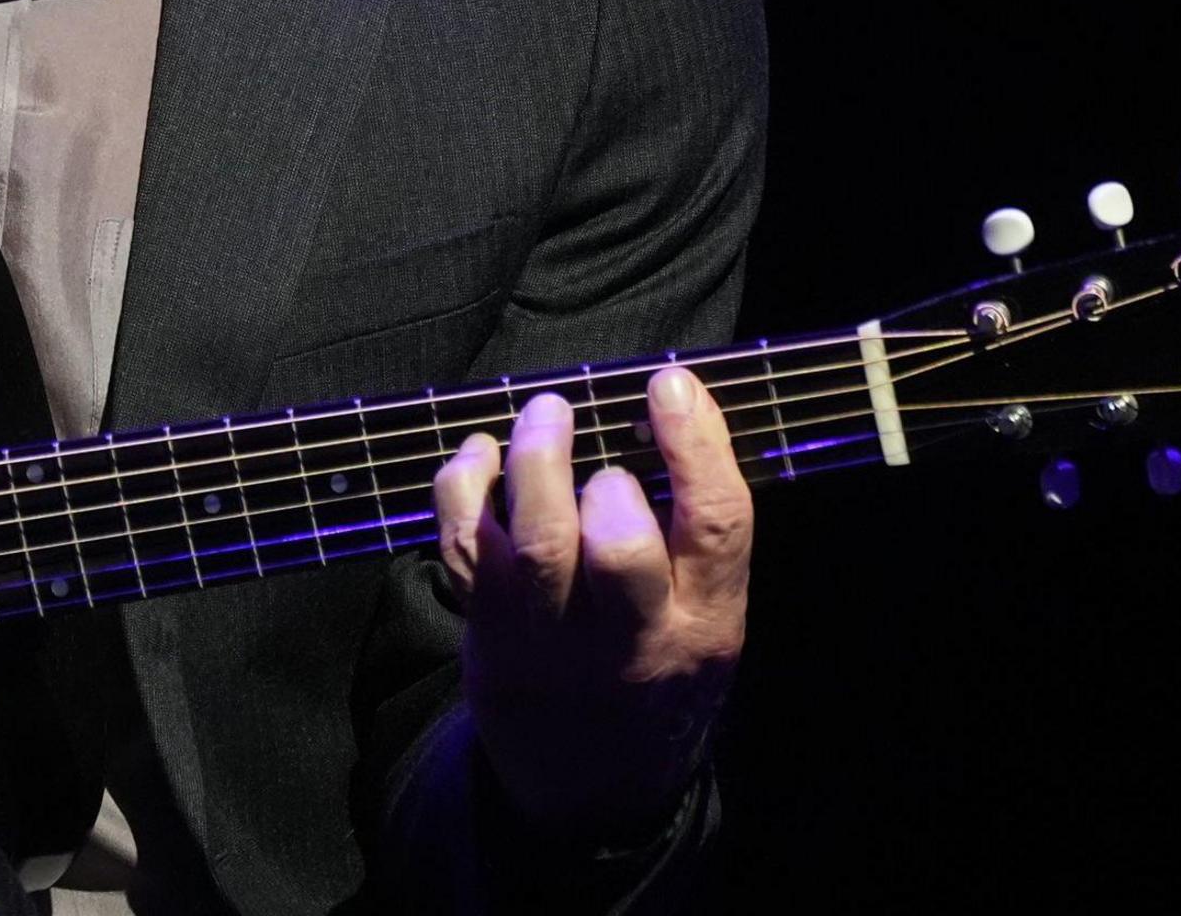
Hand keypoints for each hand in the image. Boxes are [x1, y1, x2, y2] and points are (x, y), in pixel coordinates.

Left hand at [433, 367, 752, 837]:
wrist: (591, 796)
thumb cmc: (656, 678)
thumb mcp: (710, 625)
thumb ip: (699, 543)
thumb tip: (667, 415)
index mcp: (706, 627)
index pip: (717, 527)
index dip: (696, 444)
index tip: (670, 383)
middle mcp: (632, 642)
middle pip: (620, 549)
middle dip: (605, 478)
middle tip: (597, 444)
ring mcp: (553, 646)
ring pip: (536, 547)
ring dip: (535, 462)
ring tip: (545, 414)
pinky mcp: (491, 642)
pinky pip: (466, 554)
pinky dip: (463, 489)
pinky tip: (478, 454)